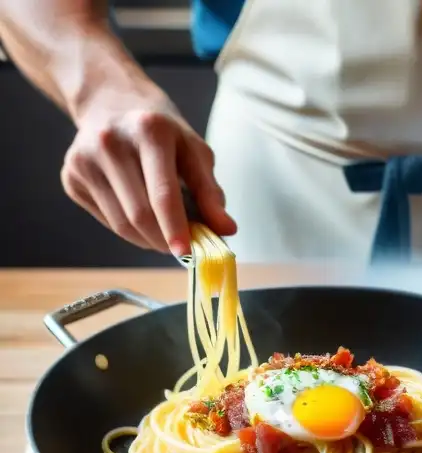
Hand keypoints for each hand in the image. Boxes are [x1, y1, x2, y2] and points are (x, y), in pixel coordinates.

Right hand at [61, 93, 235, 256]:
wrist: (112, 105)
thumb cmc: (163, 134)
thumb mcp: (195, 152)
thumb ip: (210, 192)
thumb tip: (227, 230)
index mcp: (149, 131)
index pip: (163, 193)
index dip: (176, 228)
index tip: (187, 254)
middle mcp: (110, 142)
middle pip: (140, 214)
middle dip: (165, 241)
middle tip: (184, 249)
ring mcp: (84, 160)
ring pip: (121, 224)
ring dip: (149, 240)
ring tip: (166, 235)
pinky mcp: (70, 177)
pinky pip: (106, 221)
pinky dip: (130, 231)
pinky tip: (141, 217)